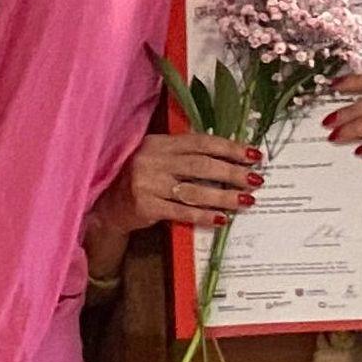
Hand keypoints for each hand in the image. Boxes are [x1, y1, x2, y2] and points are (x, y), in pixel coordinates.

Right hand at [116, 132, 263, 233]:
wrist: (105, 204)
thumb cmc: (139, 178)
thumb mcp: (157, 157)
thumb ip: (185, 154)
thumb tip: (228, 158)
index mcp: (159, 143)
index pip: (201, 142)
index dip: (229, 148)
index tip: (253, 155)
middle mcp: (152, 160)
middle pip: (201, 166)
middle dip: (232, 173)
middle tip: (256, 179)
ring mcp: (148, 183)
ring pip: (195, 190)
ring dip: (224, 197)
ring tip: (246, 200)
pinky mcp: (146, 206)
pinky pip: (182, 212)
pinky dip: (204, 216)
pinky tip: (221, 219)